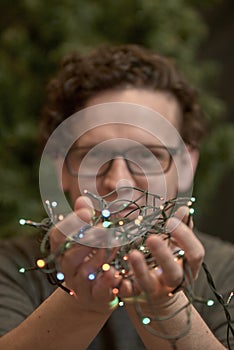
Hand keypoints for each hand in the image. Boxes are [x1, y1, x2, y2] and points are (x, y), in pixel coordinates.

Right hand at [49, 196, 120, 313]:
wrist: (93, 293)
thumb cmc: (92, 256)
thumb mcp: (88, 236)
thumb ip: (84, 218)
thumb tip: (82, 200)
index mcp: (62, 249)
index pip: (58, 236)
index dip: (71, 224)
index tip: (87, 213)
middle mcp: (67, 267)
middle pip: (71, 254)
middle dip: (90, 240)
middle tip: (106, 229)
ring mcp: (79, 284)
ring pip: (85, 272)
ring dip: (102, 256)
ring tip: (117, 244)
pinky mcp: (94, 298)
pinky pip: (97, 291)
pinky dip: (106, 282)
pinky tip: (115, 272)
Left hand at [119, 207, 204, 308]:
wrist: (157, 298)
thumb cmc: (168, 264)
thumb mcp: (177, 247)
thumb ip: (181, 229)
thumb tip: (184, 209)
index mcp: (187, 266)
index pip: (195, 254)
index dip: (186, 238)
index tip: (171, 221)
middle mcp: (173, 281)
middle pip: (173, 273)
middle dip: (163, 256)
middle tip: (152, 238)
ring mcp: (154, 291)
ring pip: (148, 284)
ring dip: (140, 269)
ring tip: (132, 253)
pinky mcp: (135, 297)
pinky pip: (127, 293)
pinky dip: (121, 284)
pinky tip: (114, 273)